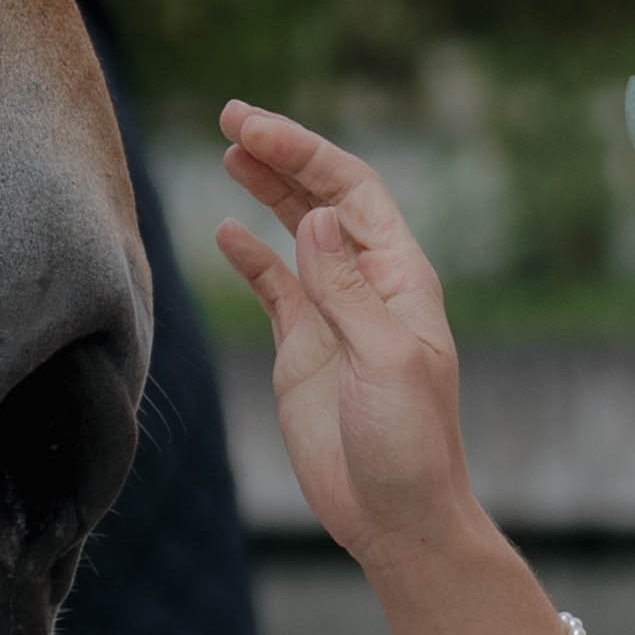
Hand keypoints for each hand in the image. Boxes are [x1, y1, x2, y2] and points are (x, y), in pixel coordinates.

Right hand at [215, 103, 475, 569]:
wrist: (397, 517)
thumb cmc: (410, 444)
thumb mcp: (384, 362)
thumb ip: (345, 291)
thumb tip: (313, 217)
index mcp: (400, 278)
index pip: (351, 191)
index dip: (304, 152)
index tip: (251, 128)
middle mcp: (368, 285)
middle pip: (322, 198)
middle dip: (282, 155)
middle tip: (230, 117)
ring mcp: (333, 314)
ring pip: (296, 233)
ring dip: (266, 191)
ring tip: (229, 152)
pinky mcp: (303, 348)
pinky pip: (274, 286)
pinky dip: (250, 256)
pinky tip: (225, 230)